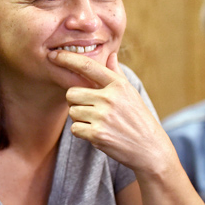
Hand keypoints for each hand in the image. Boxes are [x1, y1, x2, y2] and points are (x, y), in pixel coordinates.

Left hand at [47, 50, 171, 171]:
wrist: (150, 149)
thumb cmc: (139, 119)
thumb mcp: (131, 94)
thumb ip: (117, 74)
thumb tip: (111, 55)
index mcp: (118, 85)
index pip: (88, 66)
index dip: (68, 59)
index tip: (54, 55)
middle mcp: (110, 98)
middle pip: (71, 93)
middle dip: (76, 102)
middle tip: (90, 109)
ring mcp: (103, 116)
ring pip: (72, 112)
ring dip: (80, 118)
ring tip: (98, 122)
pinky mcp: (97, 134)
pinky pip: (75, 128)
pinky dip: (82, 132)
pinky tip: (98, 133)